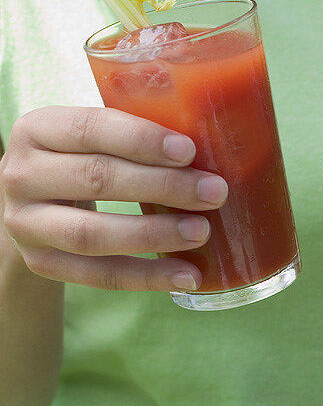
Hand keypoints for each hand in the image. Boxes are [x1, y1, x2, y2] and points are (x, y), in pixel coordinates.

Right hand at [0, 106, 228, 291]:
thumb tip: (218, 145)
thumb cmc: (80, 162)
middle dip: (161, 186)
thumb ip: (134, 137)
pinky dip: (147, 276)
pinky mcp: (42, 263)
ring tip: (201, 233)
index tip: (189, 150)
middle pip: (96, 179)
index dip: (141, 140)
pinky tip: (186, 275)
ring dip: (153, 235)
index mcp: (36, 129)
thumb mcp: (91, 139)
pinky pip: (99, 275)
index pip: (90, 129)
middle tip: (213, 192)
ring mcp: (25, 224)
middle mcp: (21, 174)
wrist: (32, 207)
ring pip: (92, 234)